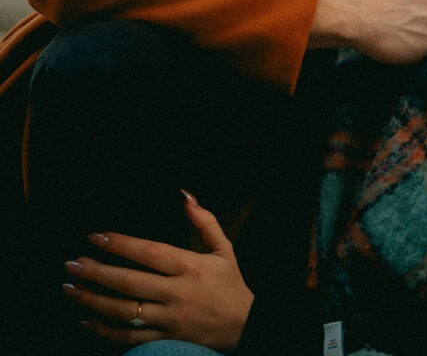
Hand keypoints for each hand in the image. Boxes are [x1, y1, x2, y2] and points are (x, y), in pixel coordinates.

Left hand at [62, 191, 253, 349]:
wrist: (247, 327)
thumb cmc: (232, 285)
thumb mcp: (224, 249)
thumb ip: (204, 221)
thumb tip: (185, 195)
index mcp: (190, 266)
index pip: (150, 252)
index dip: (122, 244)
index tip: (97, 236)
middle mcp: (178, 293)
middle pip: (130, 282)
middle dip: (97, 272)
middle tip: (72, 264)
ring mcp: (170, 319)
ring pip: (124, 311)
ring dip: (94, 299)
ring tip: (70, 289)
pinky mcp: (167, 340)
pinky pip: (130, 337)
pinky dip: (105, 331)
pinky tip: (87, 320)